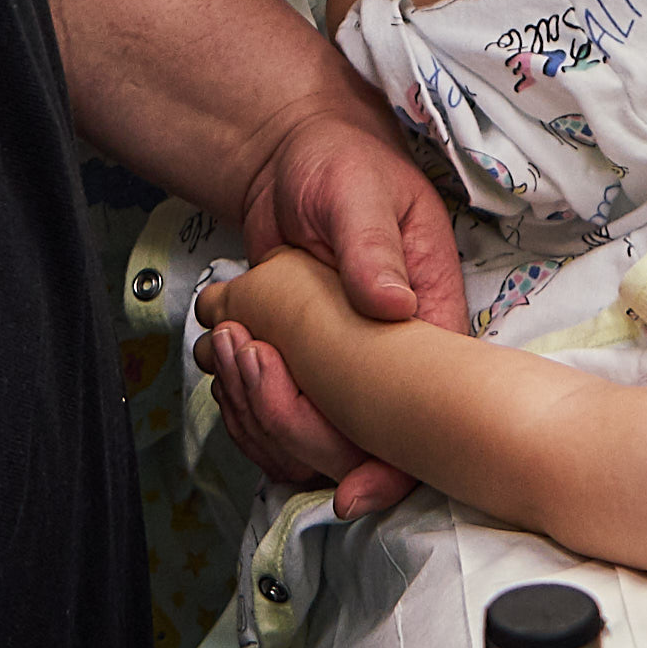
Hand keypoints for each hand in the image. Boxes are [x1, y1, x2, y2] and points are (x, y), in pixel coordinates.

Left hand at [210, 103, 464, 515]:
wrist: (291, 156)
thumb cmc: (340, 164)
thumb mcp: (361, 196)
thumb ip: (372, 249)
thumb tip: (390, 307)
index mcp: (429, 317)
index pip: (428, 415)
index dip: (393, 465)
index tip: (353, 491)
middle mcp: (394, 355)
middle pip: (359, 442)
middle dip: (293, 421)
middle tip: (249, 358)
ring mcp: (346, 366)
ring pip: (309, 437)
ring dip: (256, 409)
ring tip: (225, 342)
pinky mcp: (304, 365)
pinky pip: (274, 414)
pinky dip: (239, 400)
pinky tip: (218, 352)